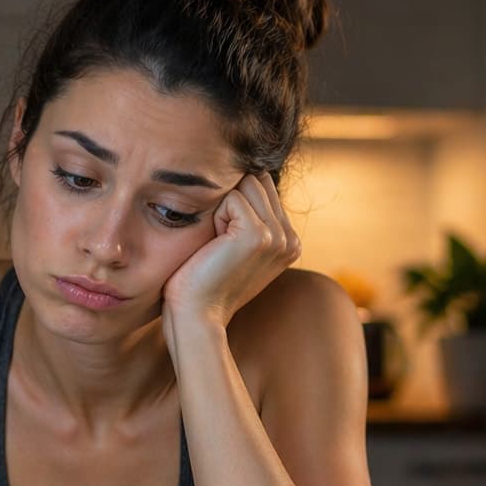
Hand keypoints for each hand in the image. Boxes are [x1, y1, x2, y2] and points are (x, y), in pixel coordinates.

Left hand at [162, 172, 299, 329]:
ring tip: (217, 245)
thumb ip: (249, 214)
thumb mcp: (233, 245)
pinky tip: (214, 247)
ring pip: (245, 184)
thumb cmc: (204, 280)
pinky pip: (230, 197)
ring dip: (221, 209)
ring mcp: (278, 237)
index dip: (234, 204)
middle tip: (218, 244)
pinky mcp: (258, 235)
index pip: (263, 186)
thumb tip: (246, 171)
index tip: (224, 243)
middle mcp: (290, 239)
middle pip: (257, 180)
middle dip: (229, 203)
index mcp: (289, 241)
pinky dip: (214, 217)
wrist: (195, 315)